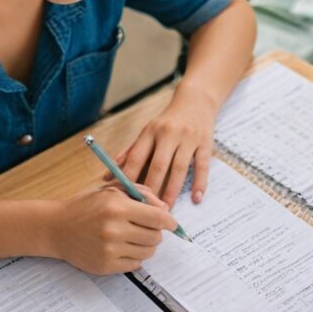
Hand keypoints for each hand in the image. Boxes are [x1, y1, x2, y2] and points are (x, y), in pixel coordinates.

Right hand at [50, 185, 176, 274]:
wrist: (56, 227)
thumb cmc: (85, 205)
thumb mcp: (111, 190)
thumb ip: (141, 193)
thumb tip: (165, 208)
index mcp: (117, 207)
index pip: (158, 217)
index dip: (169, 221)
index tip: (171, 223)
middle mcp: (114, 229)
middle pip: (156, 237)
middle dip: (155, 232)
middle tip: (145, 228)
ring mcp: (110, 250)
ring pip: (147, 253)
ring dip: (145, 245)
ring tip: (132, 237)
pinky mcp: (105, 266)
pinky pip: (135, 265)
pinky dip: (133, 257)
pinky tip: (122, 247)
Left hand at [111, 84, 217, 207]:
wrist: (196, 100)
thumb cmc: (167, 121)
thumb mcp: (147, 132)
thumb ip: (129, 153)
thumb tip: (107, 177)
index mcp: (150, 131)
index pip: (136, 157)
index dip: (129, 178)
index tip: (124, 198)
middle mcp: (168, 133)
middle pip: (157, 165)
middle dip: (151, 189)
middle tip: (146, 211)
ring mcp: (188, 138)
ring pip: (179, 168)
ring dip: (172, 191)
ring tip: (166, 210)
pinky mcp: (205, 142)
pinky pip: (202, 166)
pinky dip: (199, 183)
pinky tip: (195, 198)